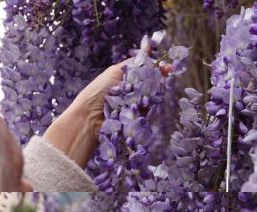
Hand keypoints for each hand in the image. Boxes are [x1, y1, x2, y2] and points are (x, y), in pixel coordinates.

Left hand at [43, 58, 171, 168]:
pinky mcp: (134, 119)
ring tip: (151, 90)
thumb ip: (134, 63)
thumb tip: (148, 46)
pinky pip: (145, 111)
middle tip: (166, 75)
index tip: (167, 67)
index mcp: (123, 77)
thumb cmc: (97, 92)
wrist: (88, 118)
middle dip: (158, 80)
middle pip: (149, 83)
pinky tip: (145, 104)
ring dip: (151, 93)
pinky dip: (146, 107)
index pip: (144, 70)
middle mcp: (129, 91)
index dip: (156, 68)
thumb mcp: (115, 72)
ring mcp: (132, 105)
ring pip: (149, 97)